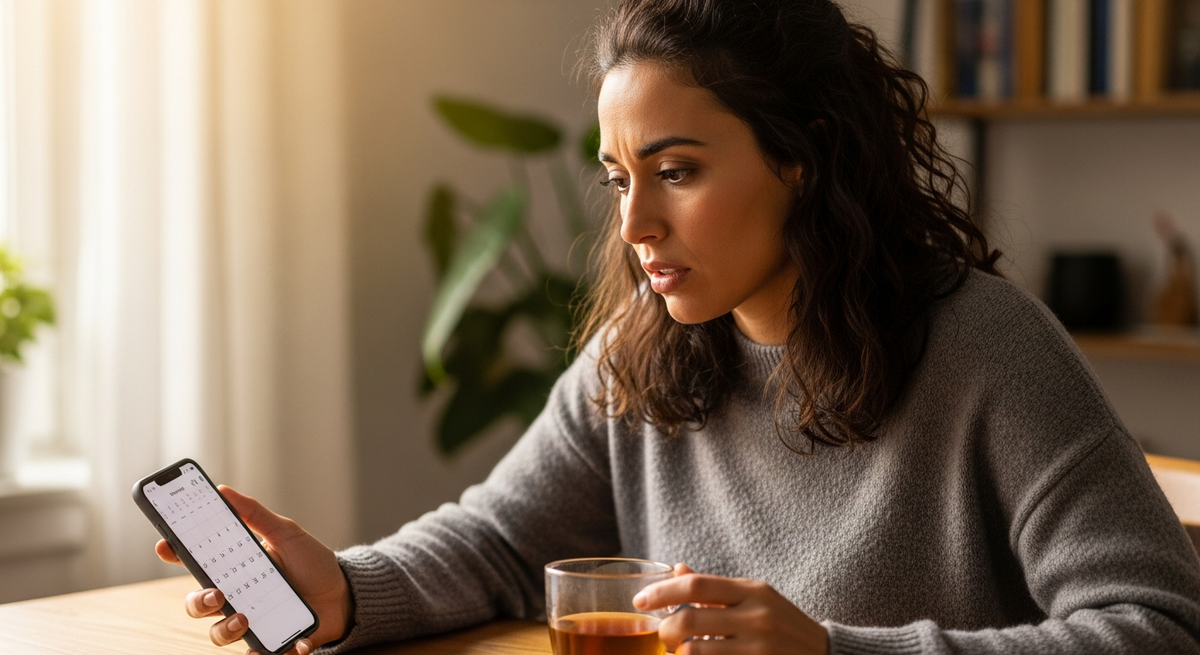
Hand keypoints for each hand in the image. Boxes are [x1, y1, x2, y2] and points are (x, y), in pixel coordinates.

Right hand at [155, 485, 352, 654]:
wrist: (344, 593)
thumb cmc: (311, 562)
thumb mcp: (286, 533)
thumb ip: (256, 515)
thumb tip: (224, 490)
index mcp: (236, 568)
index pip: (196, 563)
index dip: (175, 554)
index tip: (165, 545)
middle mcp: (237, 596)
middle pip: (197, 604)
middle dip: (198, 602)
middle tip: (217, 594)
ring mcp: (252, 621)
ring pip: (219, 634)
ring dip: (226, 630)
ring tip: (245, 619)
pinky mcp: (271, 641)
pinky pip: (258, 654)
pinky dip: (265, 654)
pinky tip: (288, 645)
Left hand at [633, 564, 827, 654]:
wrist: (825, 654)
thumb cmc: (781, 624)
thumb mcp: (754, 597)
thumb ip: (715, 588)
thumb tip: (677, 569)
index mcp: (753, 591)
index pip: (696, 586)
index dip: (662, 592)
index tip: (640, 601)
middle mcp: (757, 617)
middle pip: (689, 622)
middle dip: (665, 630)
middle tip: (662, 634)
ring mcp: (759, 648)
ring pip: (695, 653)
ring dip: (678, 653)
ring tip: (680, 650)